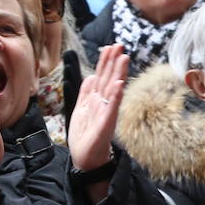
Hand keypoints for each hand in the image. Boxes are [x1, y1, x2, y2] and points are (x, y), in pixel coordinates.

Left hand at [69, 43, 127, 171]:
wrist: (86, 158)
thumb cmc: (85, 135)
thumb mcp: (81, 109)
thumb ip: (86, 92)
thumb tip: (91, 76)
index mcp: (96, 98)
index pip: (102, 75)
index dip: (105, 61)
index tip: (110, 46)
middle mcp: (104, 103)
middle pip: (109, 78)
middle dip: (114, 62)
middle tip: (120, 46)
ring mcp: (106, 112)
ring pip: (113, 89)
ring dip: (118, 74)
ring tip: (123, 59)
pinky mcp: (106, 124)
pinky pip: (112, 108)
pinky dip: (116, 96)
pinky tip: (119, 85)